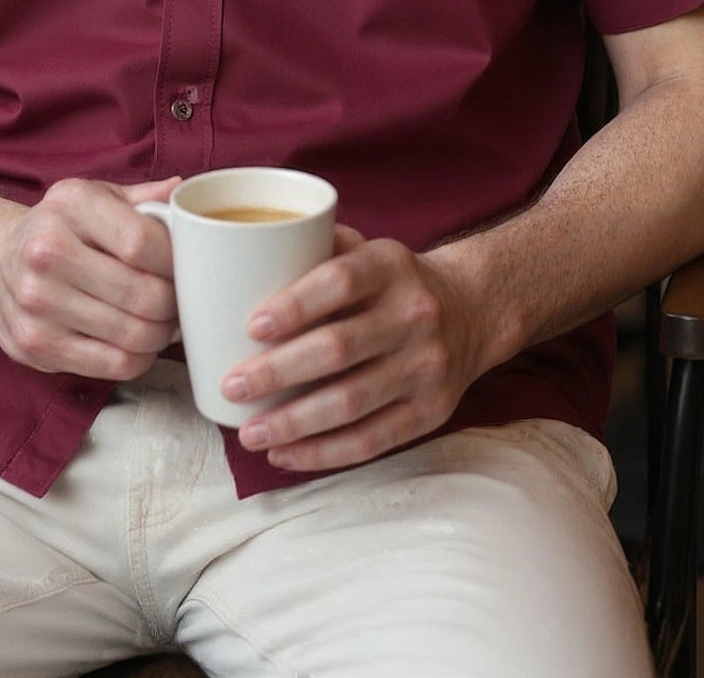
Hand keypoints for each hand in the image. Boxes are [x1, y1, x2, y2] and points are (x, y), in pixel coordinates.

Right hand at [0, 176, 180, 381]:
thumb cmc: (58, 228)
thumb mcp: (93, 197)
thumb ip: (141, 198)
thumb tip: (183, 193)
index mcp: (69, 205)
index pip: (142, 242)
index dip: (176, 261)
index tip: (186, 267)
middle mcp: (46, 252)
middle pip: (142, 295)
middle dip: (175, 303)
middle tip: (180, 300)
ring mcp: (36, 303)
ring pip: (132, 335)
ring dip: (161, 334)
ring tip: (163, 321)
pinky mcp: (34, 345)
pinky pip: (112, 365)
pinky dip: (139, 358)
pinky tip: (139, 342)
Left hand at [220, 227, 481, 471]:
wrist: (471, 310)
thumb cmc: (392, 282)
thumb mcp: (368, 251)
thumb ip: (317, 249)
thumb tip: (247, 258)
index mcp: (390, 266)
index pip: (340, 281)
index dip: (295, 305)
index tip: (251, 326)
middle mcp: (414, 315)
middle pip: (339, 349)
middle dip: (278, 373)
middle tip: (232, 387)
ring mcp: (426, 367)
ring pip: (352, 403)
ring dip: (293, 422)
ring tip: (248, 433)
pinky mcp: (431, 412)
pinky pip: (372, 440)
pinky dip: (323, 452)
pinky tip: (284, 454)